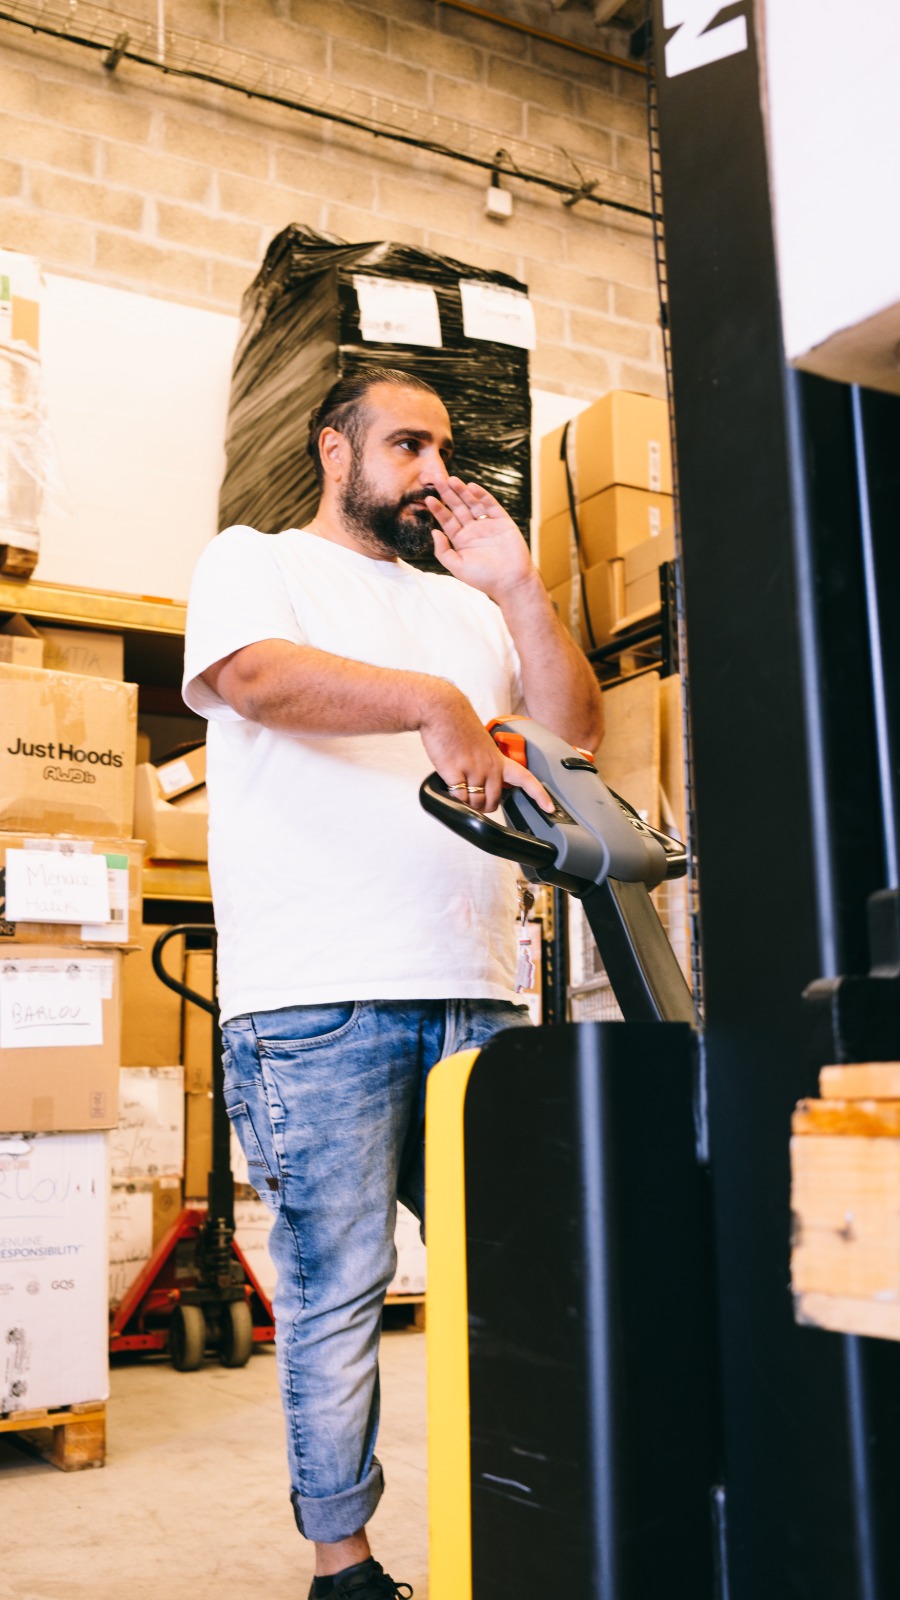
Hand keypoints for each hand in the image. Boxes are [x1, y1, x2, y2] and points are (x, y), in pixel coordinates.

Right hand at [419, 681, 551, 815]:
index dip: (540, 795)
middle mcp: (490, 766)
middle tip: (476, 800)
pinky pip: (459, 797)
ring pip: (476, 803)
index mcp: (499, 759)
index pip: (526, 779)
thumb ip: (488, 765)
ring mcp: (474, 770)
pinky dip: (455, 796)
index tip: (549, 807)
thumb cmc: (459, 726)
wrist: (443, 711)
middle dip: (484, 806)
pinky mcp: (455, 772)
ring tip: (461, 786)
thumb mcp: (483, 745)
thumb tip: (484, 785)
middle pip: (493, 801)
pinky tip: (452, 783)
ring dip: (468, 801)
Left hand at [425, 478, 535, 601]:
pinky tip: (472, 487)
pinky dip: (482, 495)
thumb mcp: (457, 567)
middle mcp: (474, 530)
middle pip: (458, 508)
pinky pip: (491, 505)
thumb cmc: (484, 579)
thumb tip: (434, 532)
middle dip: (448, 494)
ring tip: (452, 479)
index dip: (438, 509)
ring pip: (473, 504)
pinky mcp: (503, 522)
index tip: (428, 498)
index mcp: (462, 540)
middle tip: (437, 479)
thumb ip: (443, 551)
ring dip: (462, 491)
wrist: (511, 582)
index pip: (447, 521)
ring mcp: (488, 525)